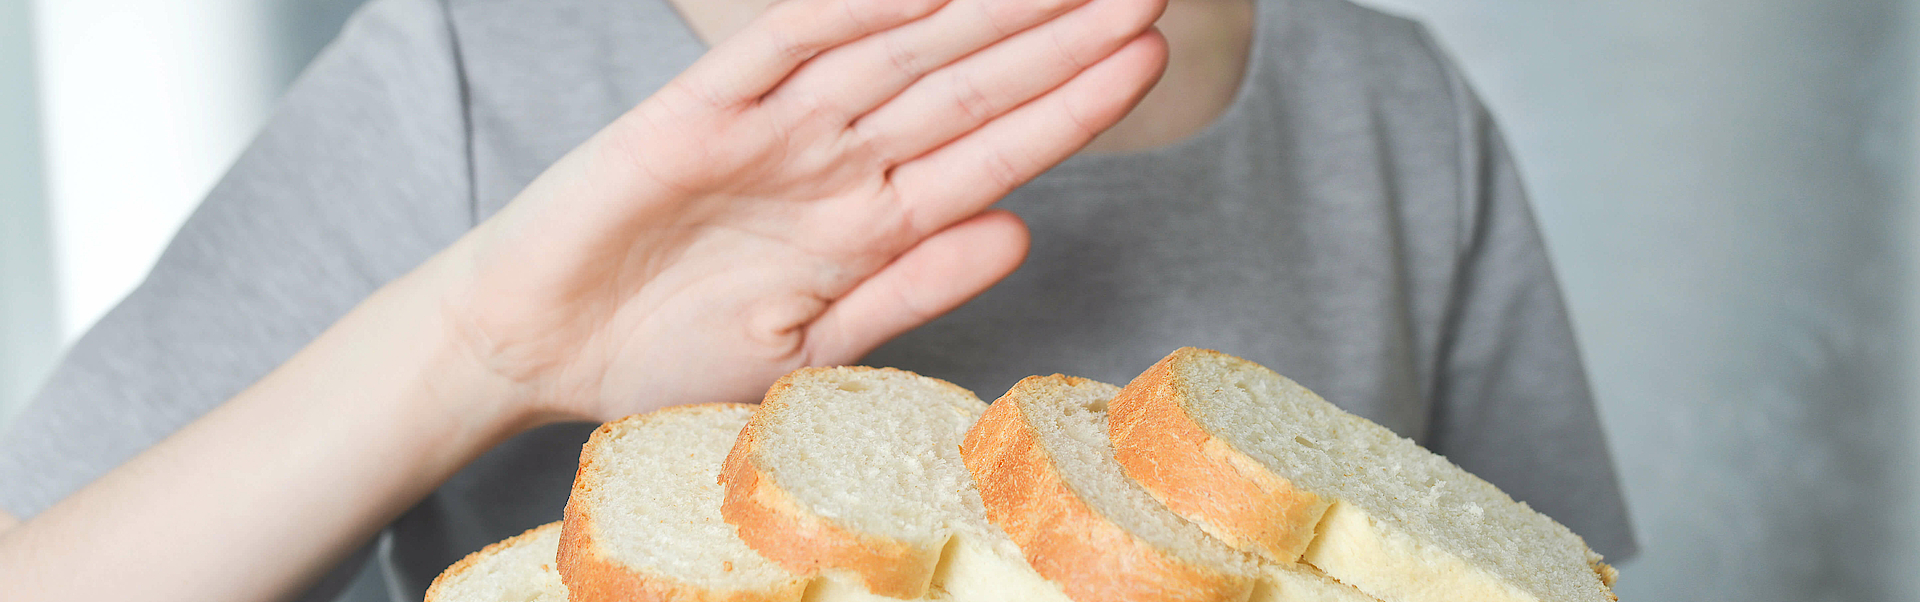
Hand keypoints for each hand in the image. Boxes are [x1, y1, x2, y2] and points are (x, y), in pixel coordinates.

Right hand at [444, 0, 1169, 421]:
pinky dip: (853, 11)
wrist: (537, 350)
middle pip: (968, 83)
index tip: (1145, 61)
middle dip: (1059, 36)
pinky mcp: (697, 110)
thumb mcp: (812, 347)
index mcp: (871, 222)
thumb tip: (1021, 235)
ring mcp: (773, 127)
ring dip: (986, 11)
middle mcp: (837, 160)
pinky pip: (784, 47)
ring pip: (900, 50)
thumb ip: (913, 291)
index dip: (1072, 107)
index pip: (994, 151)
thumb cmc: (668, 352)